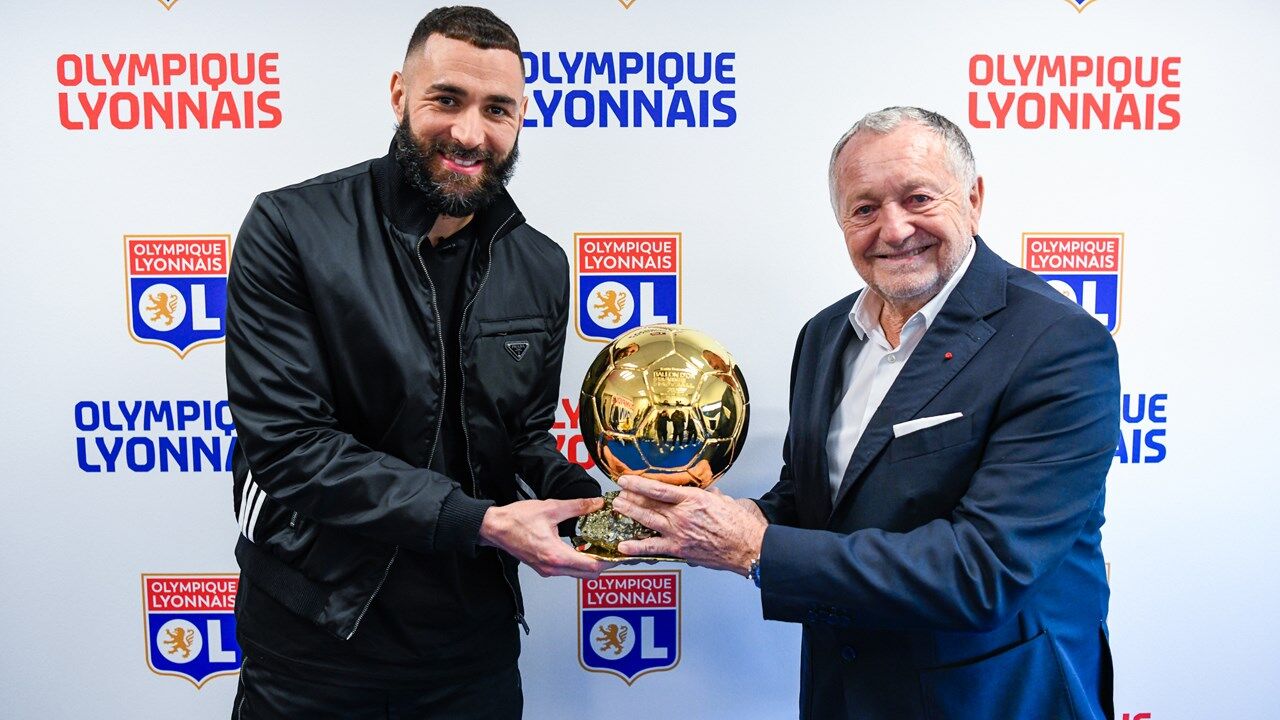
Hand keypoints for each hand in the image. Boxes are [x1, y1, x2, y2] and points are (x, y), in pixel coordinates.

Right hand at [479, 497, 612, 578]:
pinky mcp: (543, 567)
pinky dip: (578, 562)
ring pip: (577, 573)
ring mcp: (547, 570)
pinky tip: (582, 547)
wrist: (494, 528)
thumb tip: (596, 503)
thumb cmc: (517, 520)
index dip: (609, 561)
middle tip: (613, 550)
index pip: (591, 566)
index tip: (619, 552)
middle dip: (603, 564)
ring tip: (600, 546)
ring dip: (590, 563)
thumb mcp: (551, 508)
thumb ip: (577, 506)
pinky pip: (566, 570)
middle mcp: (552, 567)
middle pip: (587, 574)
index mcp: (556, 555)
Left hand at [612, 475, 766, 575]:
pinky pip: (653, 548)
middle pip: (649, 504)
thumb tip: (706, 491)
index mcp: (692, 499)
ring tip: (617, 508)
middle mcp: (682, 515)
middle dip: (630, 498)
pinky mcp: (679, 550)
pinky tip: (623, 546)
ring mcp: (678, 533)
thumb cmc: (738, 524)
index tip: (626, 480)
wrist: (747, 547)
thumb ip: (709, 495)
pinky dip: (637, 547)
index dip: (639, 484)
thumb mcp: (723, 500)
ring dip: (630, 514)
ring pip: (647, 522)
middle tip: (618, 494)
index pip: (659, 489)